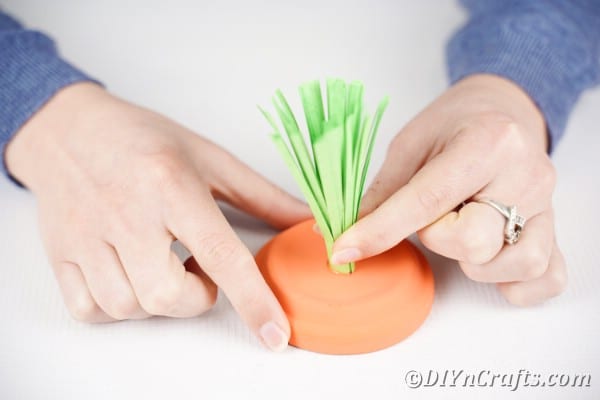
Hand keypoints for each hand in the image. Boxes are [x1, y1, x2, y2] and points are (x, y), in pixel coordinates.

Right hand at [6, 82, 309, 349]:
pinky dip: (117, 307)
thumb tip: (306, 224)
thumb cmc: (144, 139)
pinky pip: (89, 309)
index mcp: (171, 185)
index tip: (274, 332)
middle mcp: (127, 213)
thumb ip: (262, 196)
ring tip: (161, 264)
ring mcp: (88, 236)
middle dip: (196, 297)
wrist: (69, 128)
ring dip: (158, 300)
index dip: (252, 298)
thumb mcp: (209, 158)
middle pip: (167, 294)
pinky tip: (129, 275)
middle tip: (197, 268)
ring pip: (128, 307)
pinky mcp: (61, 253)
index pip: (220, 253)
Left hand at [331, 74, 566, 305]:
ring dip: (475, 262)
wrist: (503, 109)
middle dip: (439, 239)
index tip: (345, 250)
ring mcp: (547, 205)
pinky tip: (492, 260)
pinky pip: (547, 278)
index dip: (380, 231)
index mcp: (487, 143)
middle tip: (437, 215)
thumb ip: (384, 192)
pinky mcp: (554, 229)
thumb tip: (344, 234)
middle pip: (474, 242)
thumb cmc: (454, 125)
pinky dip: (514, 282)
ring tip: (465, 229)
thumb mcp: (410, 145)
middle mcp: (527, 175)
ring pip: (514, 265)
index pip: (427, 202)